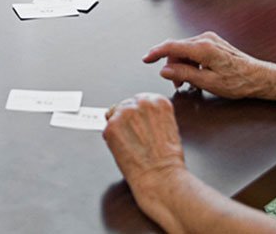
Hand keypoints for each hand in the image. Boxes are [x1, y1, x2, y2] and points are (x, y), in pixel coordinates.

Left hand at [102, 93, 189, 229]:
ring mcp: (124, 113)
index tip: (140, 123)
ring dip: (119, 127)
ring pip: (114, 114)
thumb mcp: (169, 127)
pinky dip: (112, 139)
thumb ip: (153, 116)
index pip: (141, 99)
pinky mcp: (111, 126)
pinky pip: (107, 128)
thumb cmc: (167, 159)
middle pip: (126, 105)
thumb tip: (140, 116)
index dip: (138, 114)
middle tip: (134, 137)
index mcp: (158, 101)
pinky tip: (124, 148)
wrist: (161, 177)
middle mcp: (141, 103)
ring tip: (130, 144)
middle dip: (128, 120)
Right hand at [142, 32, 275, 99]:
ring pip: (185, 50)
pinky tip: (196, 75)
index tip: (146, 59)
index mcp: (203, 47)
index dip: (155, 52)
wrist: (259, 78)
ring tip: (187, 82)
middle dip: (172, 65)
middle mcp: (205, 39)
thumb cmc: (238, 82)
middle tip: (176, 84)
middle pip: (177, 49)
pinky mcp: (213, 43)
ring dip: (182, 65)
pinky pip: (194, 50)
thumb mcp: (207, 82)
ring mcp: (210, 39)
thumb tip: (165, 70)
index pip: (171, 46)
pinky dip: (190, 62)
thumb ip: (184, 74)